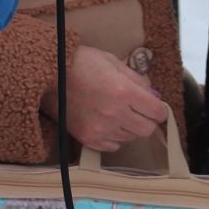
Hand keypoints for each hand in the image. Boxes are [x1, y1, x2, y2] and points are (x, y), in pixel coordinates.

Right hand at [43, 45, 169, 153]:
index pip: (157, 111)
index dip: (159, 109)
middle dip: (147, 120)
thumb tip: (152, 94)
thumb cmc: (81, 62)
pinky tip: (106, 123)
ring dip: (129, 127)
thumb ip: (136, 79)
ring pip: (130, 138)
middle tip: (138, 111)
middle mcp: (114, 113)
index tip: (155, 107)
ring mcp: (100, 129)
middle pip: (147, 129)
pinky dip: (114, 137)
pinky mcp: (87, 138)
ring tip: (117, 113)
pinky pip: (112, 146)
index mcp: (124, 91)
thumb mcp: (113, 62)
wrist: (49, 74)